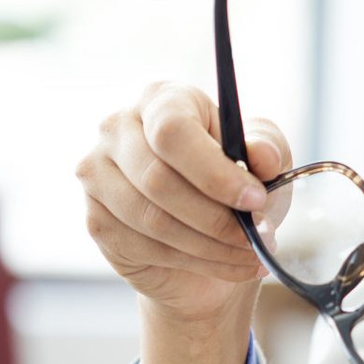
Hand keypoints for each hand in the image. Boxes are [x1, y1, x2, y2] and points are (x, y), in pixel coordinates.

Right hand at [75, 82, 291, 325]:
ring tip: (249, 254)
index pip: (173, 130)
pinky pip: (144, 247)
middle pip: (158, 178)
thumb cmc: (234, 186)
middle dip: (217, 217)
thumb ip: (267, 150)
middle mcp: (118, 129)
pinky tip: (224, 263)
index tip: (255, 200)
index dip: (214, 171)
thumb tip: (262, 154)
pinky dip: (194, 262)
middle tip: (257, 236)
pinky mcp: (96, 220)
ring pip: (152, 219)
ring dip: (210, 246)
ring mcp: (98, 174)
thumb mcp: (264, 162)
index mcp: (161, 99)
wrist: (211, 237)